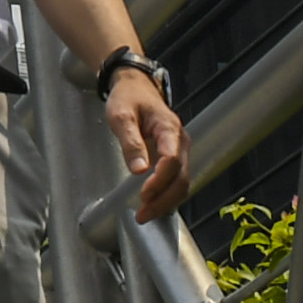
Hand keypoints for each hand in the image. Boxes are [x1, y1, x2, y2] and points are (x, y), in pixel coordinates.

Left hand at [106, 70, 188, 222]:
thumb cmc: (128, 98)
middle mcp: (180, 141)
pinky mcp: (175, 157)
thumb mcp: (121, 115)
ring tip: (145, 214)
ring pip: (182, 183)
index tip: (143, 195)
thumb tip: (139, 171)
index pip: (172, 160)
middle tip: (143, 215)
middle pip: (181, 178)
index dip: (159, 181)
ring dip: (166, 202)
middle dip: (164, 200)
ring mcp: (179, 150)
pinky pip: (176, 181)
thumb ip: (130, 142)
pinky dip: (167, 196)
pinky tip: (153, 205)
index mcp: (169, 128)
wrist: (135, 87)